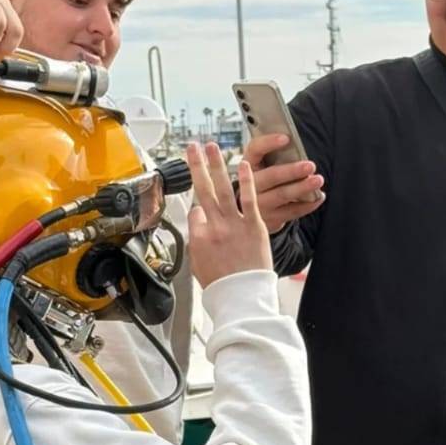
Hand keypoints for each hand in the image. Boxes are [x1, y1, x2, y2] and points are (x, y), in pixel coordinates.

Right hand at [186, 142, 272, 287]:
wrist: (242, 297)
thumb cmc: (222, 287)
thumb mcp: (199, 266)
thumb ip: (197, 245)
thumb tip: (198, 232)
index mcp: (198, 237)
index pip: (195, 212)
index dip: (199, 210)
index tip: (203, 210)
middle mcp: (214, 227)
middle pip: (202, 190)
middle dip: (196, 166)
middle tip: (191, 147)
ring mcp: (234, 224)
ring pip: (222, 188)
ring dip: (216, 164)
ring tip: (211, 146)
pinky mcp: (254, 226)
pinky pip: (249, 198)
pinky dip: (247, 180)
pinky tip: (244, 163)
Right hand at [243, 132, 325, 234]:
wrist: (250, 212)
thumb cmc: (263, 181)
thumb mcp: (261, 167)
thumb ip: (274, 156)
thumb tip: (295, 146)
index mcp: (248, 166)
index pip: (254, 150)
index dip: (269, 143)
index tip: (286, 138)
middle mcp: (249, 185)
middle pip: (271, 176)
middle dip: (292, 171)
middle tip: (310, 165)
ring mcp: (258, 205)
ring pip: (282, 195)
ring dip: (302, 187)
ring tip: (318, 180)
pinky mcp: (270, 219)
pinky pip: (291, 212)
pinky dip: (308, 204)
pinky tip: (318, 197)